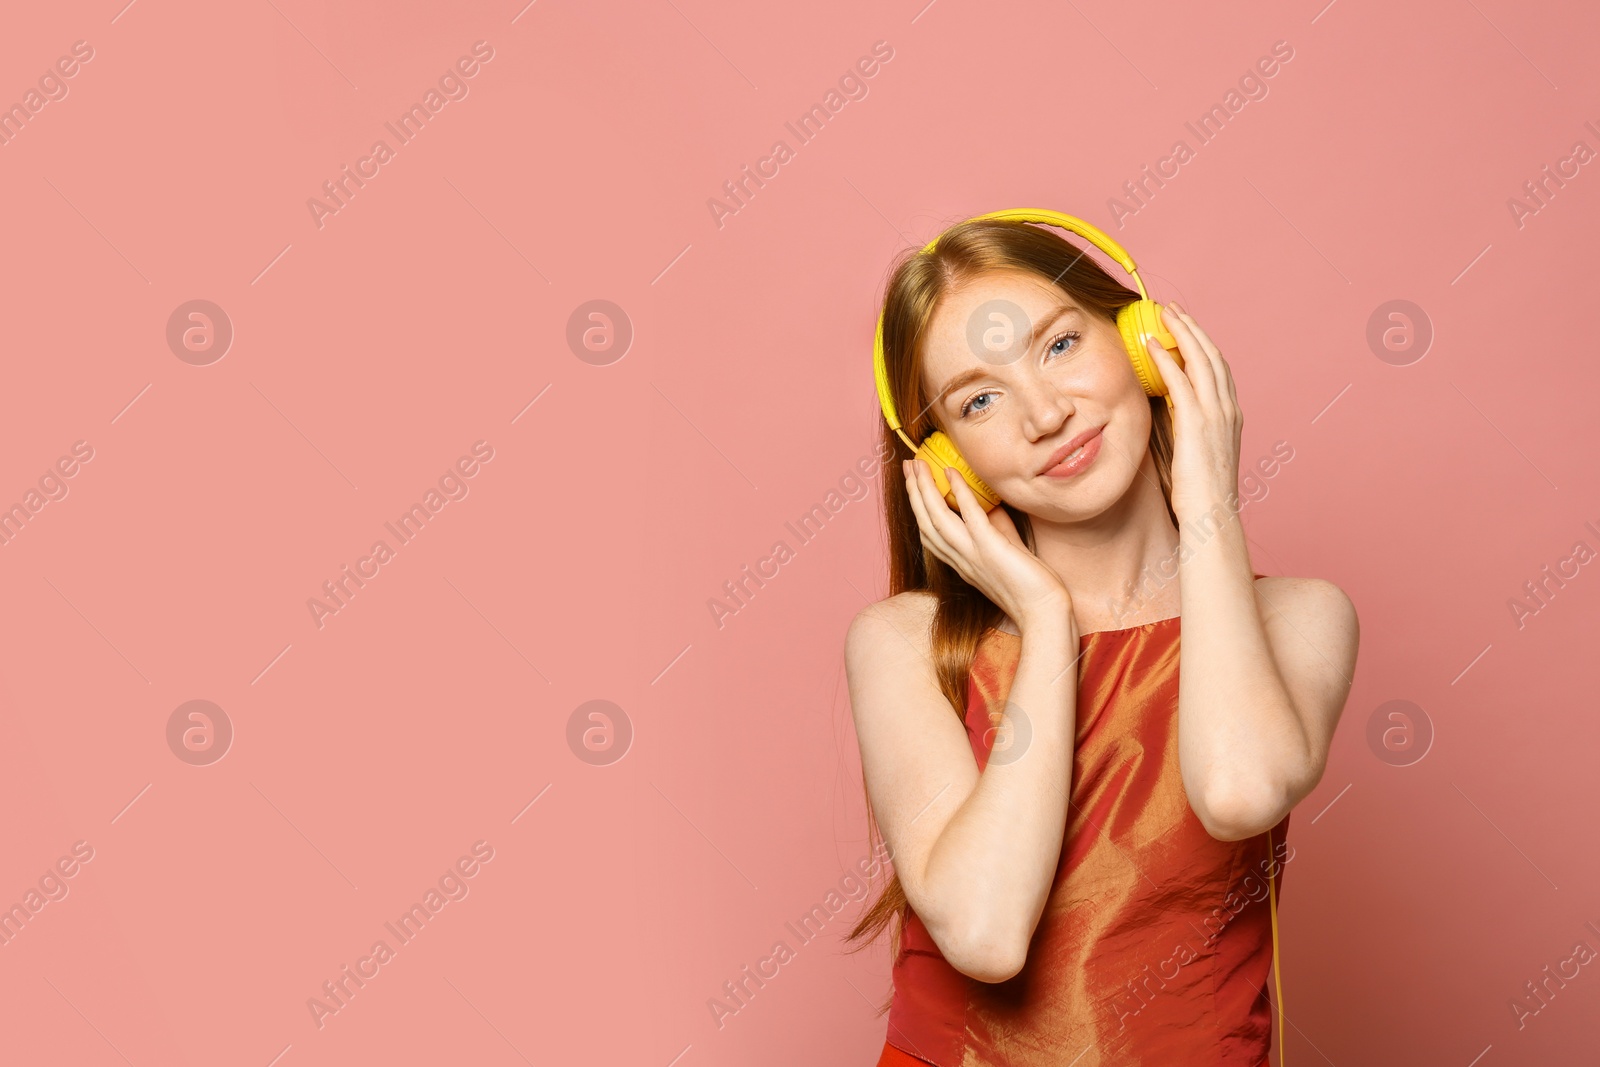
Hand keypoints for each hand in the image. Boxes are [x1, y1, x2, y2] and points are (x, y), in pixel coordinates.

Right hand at [903, 457, 1073, 632]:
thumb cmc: (1031, 586)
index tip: (914, 484)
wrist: (1044, 612)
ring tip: (917, 465)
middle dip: (914, 492)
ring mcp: (972, 554)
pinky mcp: (990, 549)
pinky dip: (959, 492)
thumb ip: (995, 529)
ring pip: (937, 518)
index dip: (919, 508)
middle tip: (907, 466)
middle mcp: (960, 559)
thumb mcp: (1007, 551)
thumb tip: (990, 504)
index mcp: (962, 563)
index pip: (930, 533)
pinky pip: (970, 515)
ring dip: (924, 489)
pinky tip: (951, 472)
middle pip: (926, 522)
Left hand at [1142, 304, 1242, 525]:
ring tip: (1162, 314)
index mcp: (1231, 416)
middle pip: (1212, 355)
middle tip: (1172, 309)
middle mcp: (1228, 409)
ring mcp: (1216, 414)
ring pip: (1200, 360)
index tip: (1185, 327)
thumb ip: (1187, 430)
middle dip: (1192, 328)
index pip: (1217, 369)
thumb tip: (1166, 415)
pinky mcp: (1197, 423)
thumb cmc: (1200, 495)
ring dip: (1181, 332)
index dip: (1202, 344)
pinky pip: (1180, 381)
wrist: (1212, 517)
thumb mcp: (1197, 454)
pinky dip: (1166, 359)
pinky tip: (1151, 345)